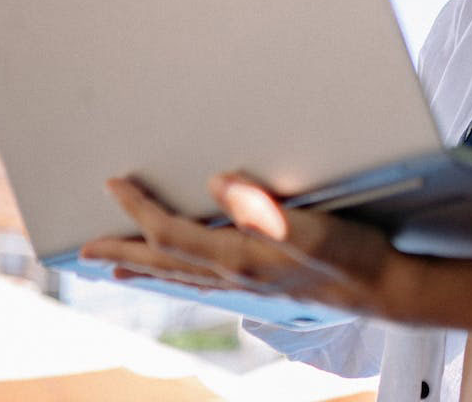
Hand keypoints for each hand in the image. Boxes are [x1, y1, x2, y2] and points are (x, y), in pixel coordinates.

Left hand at [80, 173, 406, 317]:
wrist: (385, 287)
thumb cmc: (353, 254)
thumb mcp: (313, 225)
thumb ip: (264, 207)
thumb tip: (219, 183)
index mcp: (239, 257)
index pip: (172, 234)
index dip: (139, 210)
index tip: (115, 184)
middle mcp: (235, 274)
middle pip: (164, 262)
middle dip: (124, 253)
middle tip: (86, 250)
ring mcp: (247, 282)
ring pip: (180, 274)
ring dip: (144, 268)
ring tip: (117, 267)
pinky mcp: (262, 282)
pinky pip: (201, 279)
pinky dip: (177, 274)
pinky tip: (181, 273)